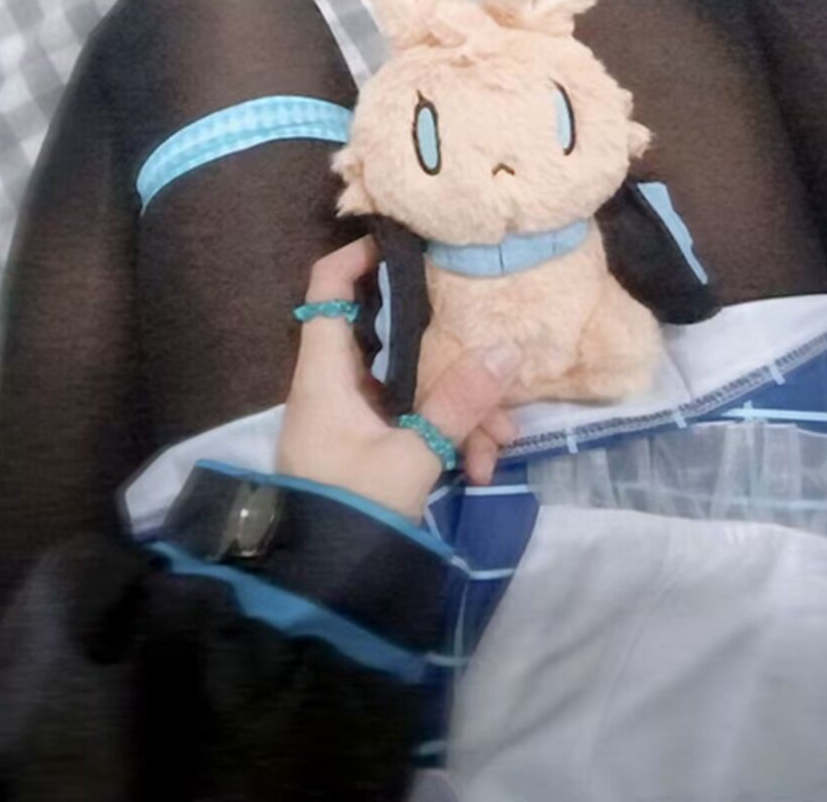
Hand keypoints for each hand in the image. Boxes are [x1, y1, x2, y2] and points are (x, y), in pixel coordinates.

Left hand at [277, 237, 521, 517]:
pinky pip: (416, 423)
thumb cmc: (351, 507)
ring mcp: (355, 418)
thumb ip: (458, 402)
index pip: (328, 287)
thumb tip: (507, 349)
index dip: (361, 256)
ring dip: (462, 409)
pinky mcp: (372, 448)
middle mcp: (337, 385)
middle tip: (494, 363)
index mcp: (326, 373)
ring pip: (415, 387)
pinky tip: (480, 468)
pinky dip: (449, 438)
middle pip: (394, 339)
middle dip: (452, 357)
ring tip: (497, 445)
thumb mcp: (411, 457)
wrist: (319, 584)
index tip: (413, 243)